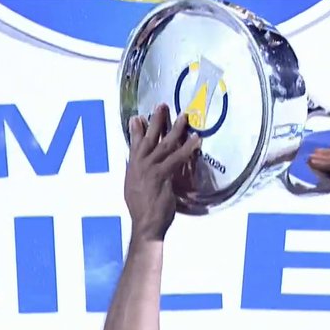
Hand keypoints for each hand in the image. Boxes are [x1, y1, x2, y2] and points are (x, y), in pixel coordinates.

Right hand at [123, 103, 201, 242]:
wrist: (145, 224)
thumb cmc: (142, 210)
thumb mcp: (134, 188)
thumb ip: (137, 173)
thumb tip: (138, 165)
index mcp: (133, 168)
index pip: (134, 143)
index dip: (136, 129)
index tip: (138, 117)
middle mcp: (139, 165)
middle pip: (149, 137)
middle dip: (156, 120)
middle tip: (162, 105)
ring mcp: (150, 169)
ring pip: (164, 144)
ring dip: (175, 129)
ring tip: (184, 117)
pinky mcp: (162, 175)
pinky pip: (177, 158)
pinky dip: (187, 148)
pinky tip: (196, 140)